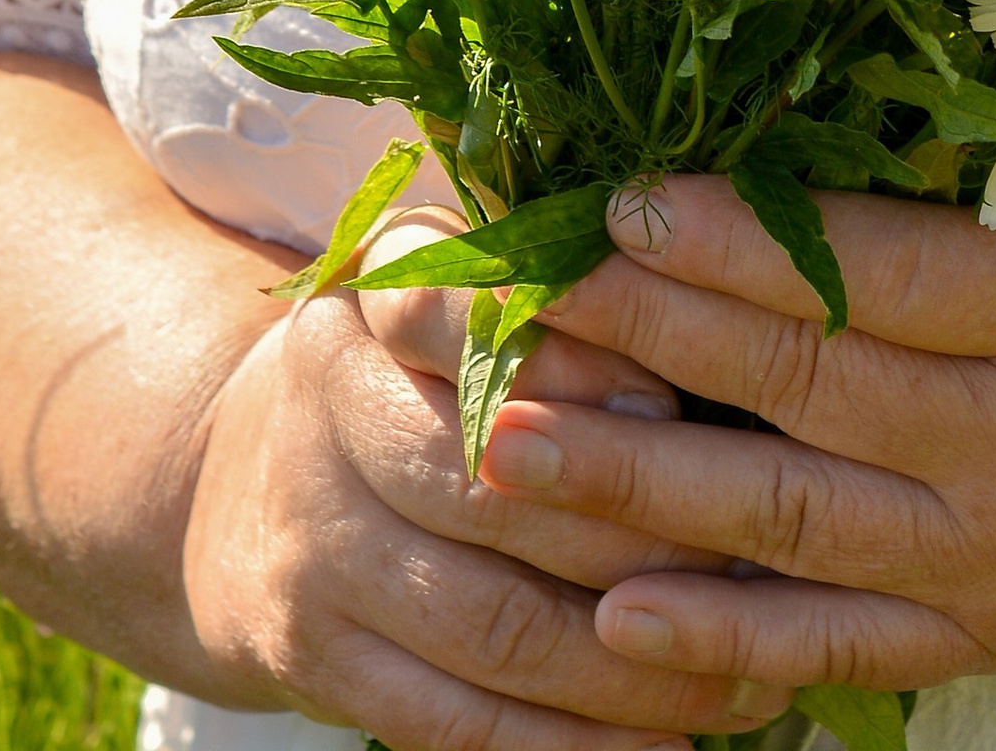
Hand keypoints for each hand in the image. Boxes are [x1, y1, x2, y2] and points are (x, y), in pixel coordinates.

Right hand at [174, 224, 795, 748]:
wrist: (234, 486)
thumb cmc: (415, 373)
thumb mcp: (466, 295)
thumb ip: (565, 302)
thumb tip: (694, 366)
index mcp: (381, 291)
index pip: (482, 319)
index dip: (585, 369)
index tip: (679, 404)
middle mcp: (330, 407)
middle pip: (497, 485)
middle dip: (642, 533)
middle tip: (760, 559)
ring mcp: (314, 546)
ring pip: (491, 621)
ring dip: (627, 668)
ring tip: (747, 681)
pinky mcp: (314, 660)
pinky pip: (453, 722)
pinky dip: (564, 749)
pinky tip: (659, 747)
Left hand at [473, 177, 995, 698]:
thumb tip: (827, 128)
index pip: (874, 271)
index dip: (735, 233)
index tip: (616, 189)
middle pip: (807, 384)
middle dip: (644, 333)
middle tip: (510, 288)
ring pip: (795, 521)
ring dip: (640, 485)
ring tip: (508, 441)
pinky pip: (846, 647)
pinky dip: (727, 639)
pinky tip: (617, 617)